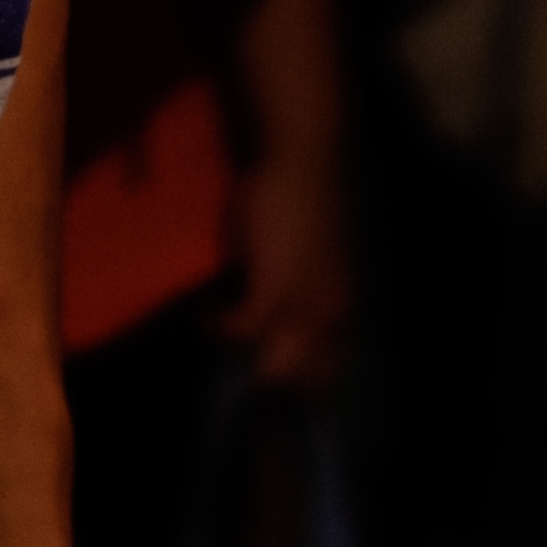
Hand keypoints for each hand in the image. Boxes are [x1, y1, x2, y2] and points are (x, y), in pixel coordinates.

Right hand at [215, 137, 350, 391]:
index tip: (272, 382)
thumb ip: (286, 287)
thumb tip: (262, 306)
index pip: (329, 367)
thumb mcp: (299, 258)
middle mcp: (329, 314)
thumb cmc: (297, 199)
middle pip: (308, 379)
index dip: (303, 382)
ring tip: (220, 339)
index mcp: (339, 305)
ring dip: (246, 362)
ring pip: (279, 366)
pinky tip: (206, 315)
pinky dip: (221, 327)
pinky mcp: (275, 292)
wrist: (302, 162)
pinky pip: (244, 330)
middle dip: (275, 383)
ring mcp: (305, 307)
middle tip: (242, 377)